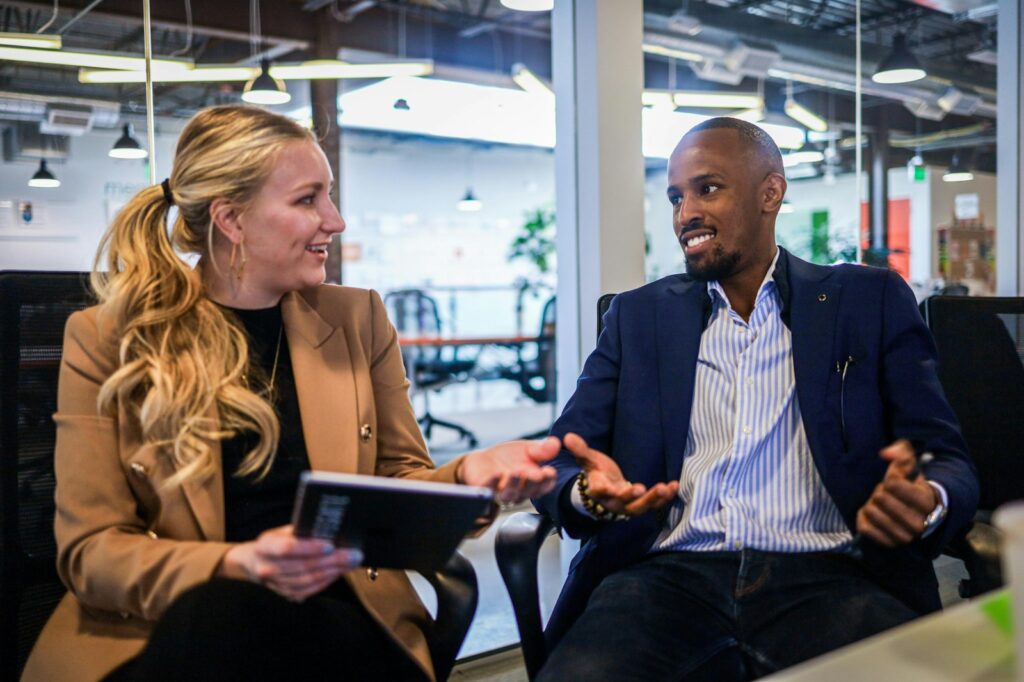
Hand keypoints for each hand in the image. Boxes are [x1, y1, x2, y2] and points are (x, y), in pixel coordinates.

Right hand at [217, 524, 362, 601]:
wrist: (253, 562)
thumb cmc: (274, 541)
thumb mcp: (281, 531)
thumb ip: (301, 531)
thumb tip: (330, 532)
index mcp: (264, 546)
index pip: (288, 548)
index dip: (310, 547)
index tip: (331, 545)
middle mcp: (267, 568)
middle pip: (303, 566)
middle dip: (333, 560)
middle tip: (354, 554)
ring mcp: (275, 585)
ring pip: (309, 580)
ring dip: (334, 571)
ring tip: (351, 562)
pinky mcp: (285, 595)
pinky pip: (310, 590)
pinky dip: (327, 581)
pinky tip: (339, 572)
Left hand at [458, 436, 559, 504]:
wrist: (484, 460)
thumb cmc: (509, 457)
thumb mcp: (528, 449)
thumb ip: (541, 449)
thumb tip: (555, 443)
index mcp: (534, 482)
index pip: (545, 485)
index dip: (548, 480)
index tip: (550, 471)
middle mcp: (520, 491)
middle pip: (529, 492)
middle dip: (532, 483)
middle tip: (534, 474)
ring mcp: (502, 492)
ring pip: (510, 494)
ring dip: (514, 485)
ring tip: (516, 473)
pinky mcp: (485, 490)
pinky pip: (489, 490)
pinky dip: (493, 482)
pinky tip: (497, 473)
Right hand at [564, 432, 677, 516]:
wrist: (605, 489)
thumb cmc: (597, 472)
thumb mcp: (589, 460)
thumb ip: (580, 450)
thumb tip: (567, 437)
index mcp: (598, 490)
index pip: (600, 491)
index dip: (604, 490)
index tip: (609, 487)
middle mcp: (612, 502)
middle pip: (622, 502)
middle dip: (631, 497)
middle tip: (641, 489)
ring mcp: (627, 506)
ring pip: (640, 507)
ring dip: (653, 499)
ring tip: (664, 488)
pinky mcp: (641, 505)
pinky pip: (654, 505)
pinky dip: (665, 498)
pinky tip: (674, 486)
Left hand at [856, 439, 939, 546]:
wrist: (921, 513)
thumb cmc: (912, 486)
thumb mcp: (912, 465)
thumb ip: (901, 453)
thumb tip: (885, 454)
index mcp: (927, 502)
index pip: (893, 484)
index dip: (889, 478)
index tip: (895, 482)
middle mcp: (919, 524)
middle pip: (880, 498)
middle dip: (880, 492)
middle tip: (887, 494)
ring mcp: (905, 537)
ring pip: (871, 512)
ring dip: (872, 504)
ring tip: (882, 505)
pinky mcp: (890, 544)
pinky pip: (865, 528)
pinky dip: (864, 518)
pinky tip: (873, 514)